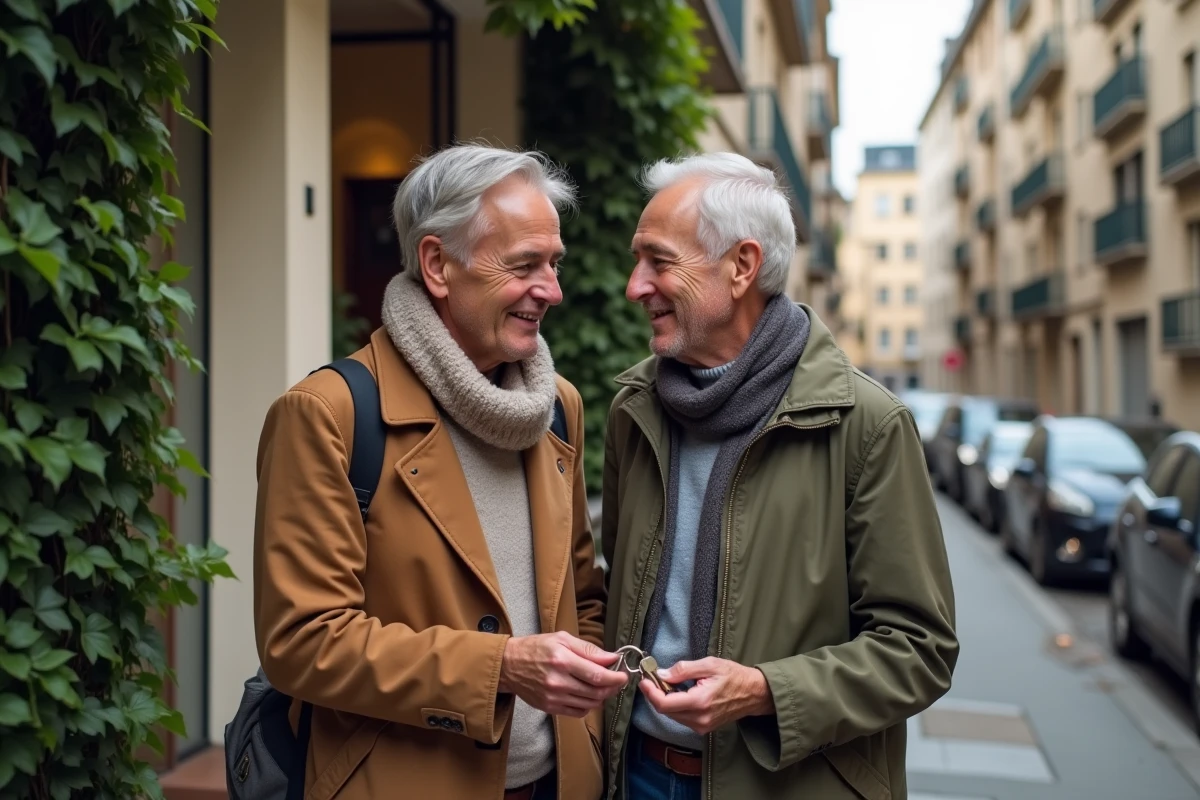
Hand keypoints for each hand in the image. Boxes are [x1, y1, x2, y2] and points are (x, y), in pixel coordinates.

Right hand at [499, 632, 627, 717]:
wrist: (508, 665)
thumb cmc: (536, 648)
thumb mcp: (562, 638)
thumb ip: (589, 649)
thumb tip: (612, 658)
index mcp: (562, 660)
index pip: (597, 675)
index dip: (615, 678)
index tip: (624, 675)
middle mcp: (558, 681)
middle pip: (596, 692)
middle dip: (613, 687)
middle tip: (618, 681)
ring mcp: (553, 697)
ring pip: (590, 704)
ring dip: (602, 697)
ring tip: (605, 686)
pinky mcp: (550, 708)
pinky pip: (578, 712)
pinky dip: (589, 705)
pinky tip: (589, 695)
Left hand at [638, 657, 773, 734]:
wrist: (754, 694)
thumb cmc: (734, 676)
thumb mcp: (709, 664)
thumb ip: (684, 670)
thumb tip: (662, 674)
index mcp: (700, 702)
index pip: (664, 704)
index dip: (650, 692)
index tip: (644, 680)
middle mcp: (699, 719)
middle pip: (665, 710)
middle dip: (655, 694)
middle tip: (653, 677)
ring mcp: (701, 726)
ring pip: (672, 715)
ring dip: (665, 699)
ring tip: (668, 683)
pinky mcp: (703, 728)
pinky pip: (681, 717)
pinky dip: (675, 705)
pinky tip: (680, 692)